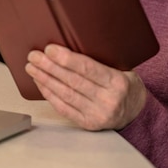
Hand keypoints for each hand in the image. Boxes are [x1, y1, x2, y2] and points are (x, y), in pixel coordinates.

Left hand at [25, 44, 145, 130]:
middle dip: (49, 67)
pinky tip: (40, 83)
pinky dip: (49, 94)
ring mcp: (97, 114)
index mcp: (117, 82)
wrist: (135, 110)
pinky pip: (64, 108)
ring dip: (45, 79)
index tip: (50, 49)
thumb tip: (68, 43)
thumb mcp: (121, 67)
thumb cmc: (124, 84)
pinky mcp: (88, 124)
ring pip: (65, 95)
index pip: (87, 69)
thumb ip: (100, 59)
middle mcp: (108, 100)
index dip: (66, 59)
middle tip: (34, 56)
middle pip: (72, 81)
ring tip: (32, 67)